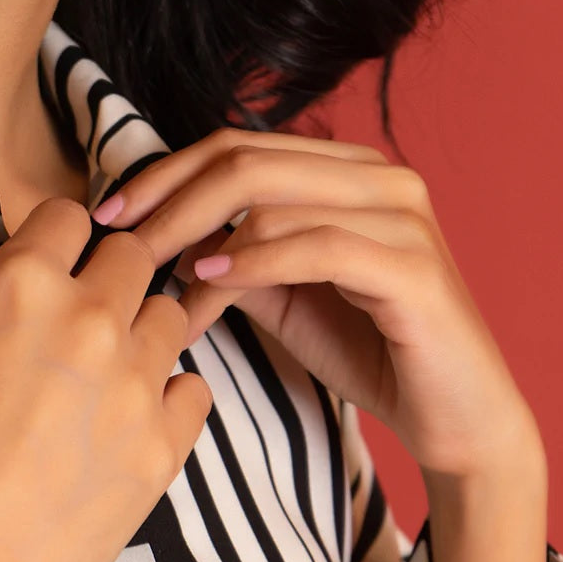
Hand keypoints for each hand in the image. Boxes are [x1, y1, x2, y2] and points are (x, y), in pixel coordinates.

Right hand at [0, 197, 210, 561]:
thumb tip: (24, 321)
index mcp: (19, 288)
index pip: (67, 215)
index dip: (61, 239)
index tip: (59, 263)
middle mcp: (88, 320)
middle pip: (133, 256)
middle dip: (113, 279)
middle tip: (89, 321)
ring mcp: (136, 383)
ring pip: (173, 317)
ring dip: (146, 335)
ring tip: (112, 377)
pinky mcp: (165, 444)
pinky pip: (195, 389)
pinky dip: (171, 399)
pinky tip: (134, 424)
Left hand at [91, 126, 538, 478]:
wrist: (454, 416)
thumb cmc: (371, 353)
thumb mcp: (285, 297)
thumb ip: (236, 258)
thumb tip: (163, 240)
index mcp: (348, 170)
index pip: (238, 145)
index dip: (165, 173)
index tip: (108, 214)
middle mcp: (380, 176)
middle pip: (246, 160)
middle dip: (167, 199)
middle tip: (117, 241)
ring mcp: (403, 214)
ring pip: (273, 199)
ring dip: (199, 239)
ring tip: (158, 281)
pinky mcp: (412, 264)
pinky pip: (314, 247)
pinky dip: (252, 263)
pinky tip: (207, 282)